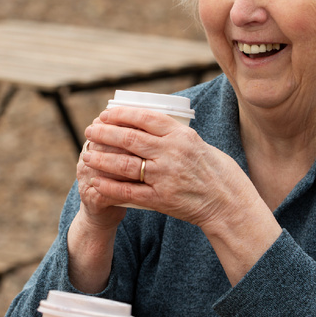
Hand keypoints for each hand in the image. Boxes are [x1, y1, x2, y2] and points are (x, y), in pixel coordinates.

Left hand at [82, 107, 245, 226]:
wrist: (228, 202)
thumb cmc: (215, 171)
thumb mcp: (197, 143)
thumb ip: (173, 135)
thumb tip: (145, 124)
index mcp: (181, 135)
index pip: (145, 118)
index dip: (121, 115)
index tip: (105, 114)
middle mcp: (171, 153)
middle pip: (129, 139)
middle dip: (105, 134)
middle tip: (90, 130)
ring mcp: (165, 176)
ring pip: (124, 164)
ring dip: (101, 158)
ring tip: (87, 154)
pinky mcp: (161, 199)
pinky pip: (128, 192)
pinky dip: (109, 187)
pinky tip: (96, 182)